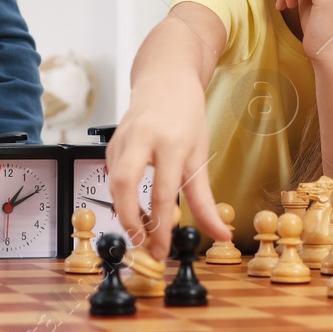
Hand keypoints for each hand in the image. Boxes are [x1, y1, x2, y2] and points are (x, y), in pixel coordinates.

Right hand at [105, 74, 228, 260]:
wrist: (165, 81)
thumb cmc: (185, 117)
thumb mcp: (199, 157)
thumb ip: (205, 201)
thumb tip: (221, 235)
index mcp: (170, 142)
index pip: (162, 192)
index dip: (160, 227)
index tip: (162, 250)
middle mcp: (142, 138)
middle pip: (125, 183)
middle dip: (128, 217)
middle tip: (141, 241)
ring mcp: (123, 138)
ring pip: (114, 181)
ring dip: (123, 210)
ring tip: (141, 229)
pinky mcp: (111, 142)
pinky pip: (111, 175)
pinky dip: (120, 195)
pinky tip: (133, 206)